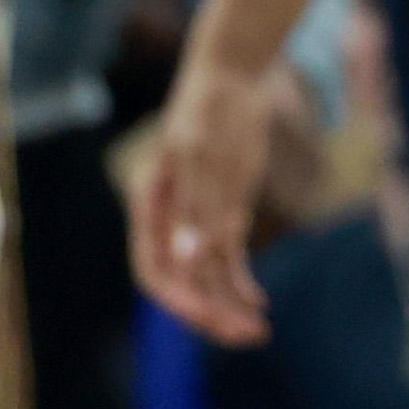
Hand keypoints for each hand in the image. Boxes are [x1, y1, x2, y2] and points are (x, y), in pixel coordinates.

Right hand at [127, 52, 286, 343]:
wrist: (236, 72)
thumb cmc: (213, 107)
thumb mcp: (207, 154)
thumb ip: (200, 207)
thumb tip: (191, 261)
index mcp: (150, 204)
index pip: (154, 269)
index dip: (180, 298)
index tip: (210, 317)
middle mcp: (170, 218)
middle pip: (182, 281)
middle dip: (210, 312)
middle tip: (245, 336)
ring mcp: (198, 216)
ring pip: (207, 276)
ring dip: (229, 305)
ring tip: (257, 332)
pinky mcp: (225, 210)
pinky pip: (228, 259)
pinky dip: (240, 283)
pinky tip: (258, 305)